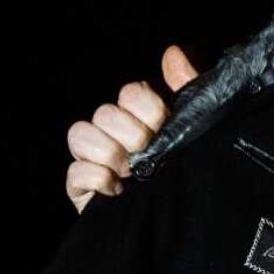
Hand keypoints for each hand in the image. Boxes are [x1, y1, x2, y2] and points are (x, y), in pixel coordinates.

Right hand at [65, 45, 196, 213]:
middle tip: (149, 152)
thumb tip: (174, 52)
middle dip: (131, 133)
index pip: (130, 92)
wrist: (187, 221)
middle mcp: (114, 131)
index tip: (164, 124)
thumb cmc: (191, 168)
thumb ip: (190, 88)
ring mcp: (94, 158)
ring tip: (132, 171)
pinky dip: (97, 178)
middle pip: (105, 112)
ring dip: (109, 152)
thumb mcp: (199, 127)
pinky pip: (74, 171)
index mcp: (142, 114)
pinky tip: (118, 190)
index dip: (146, 106)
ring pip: (80, 134)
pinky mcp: (81, 187)